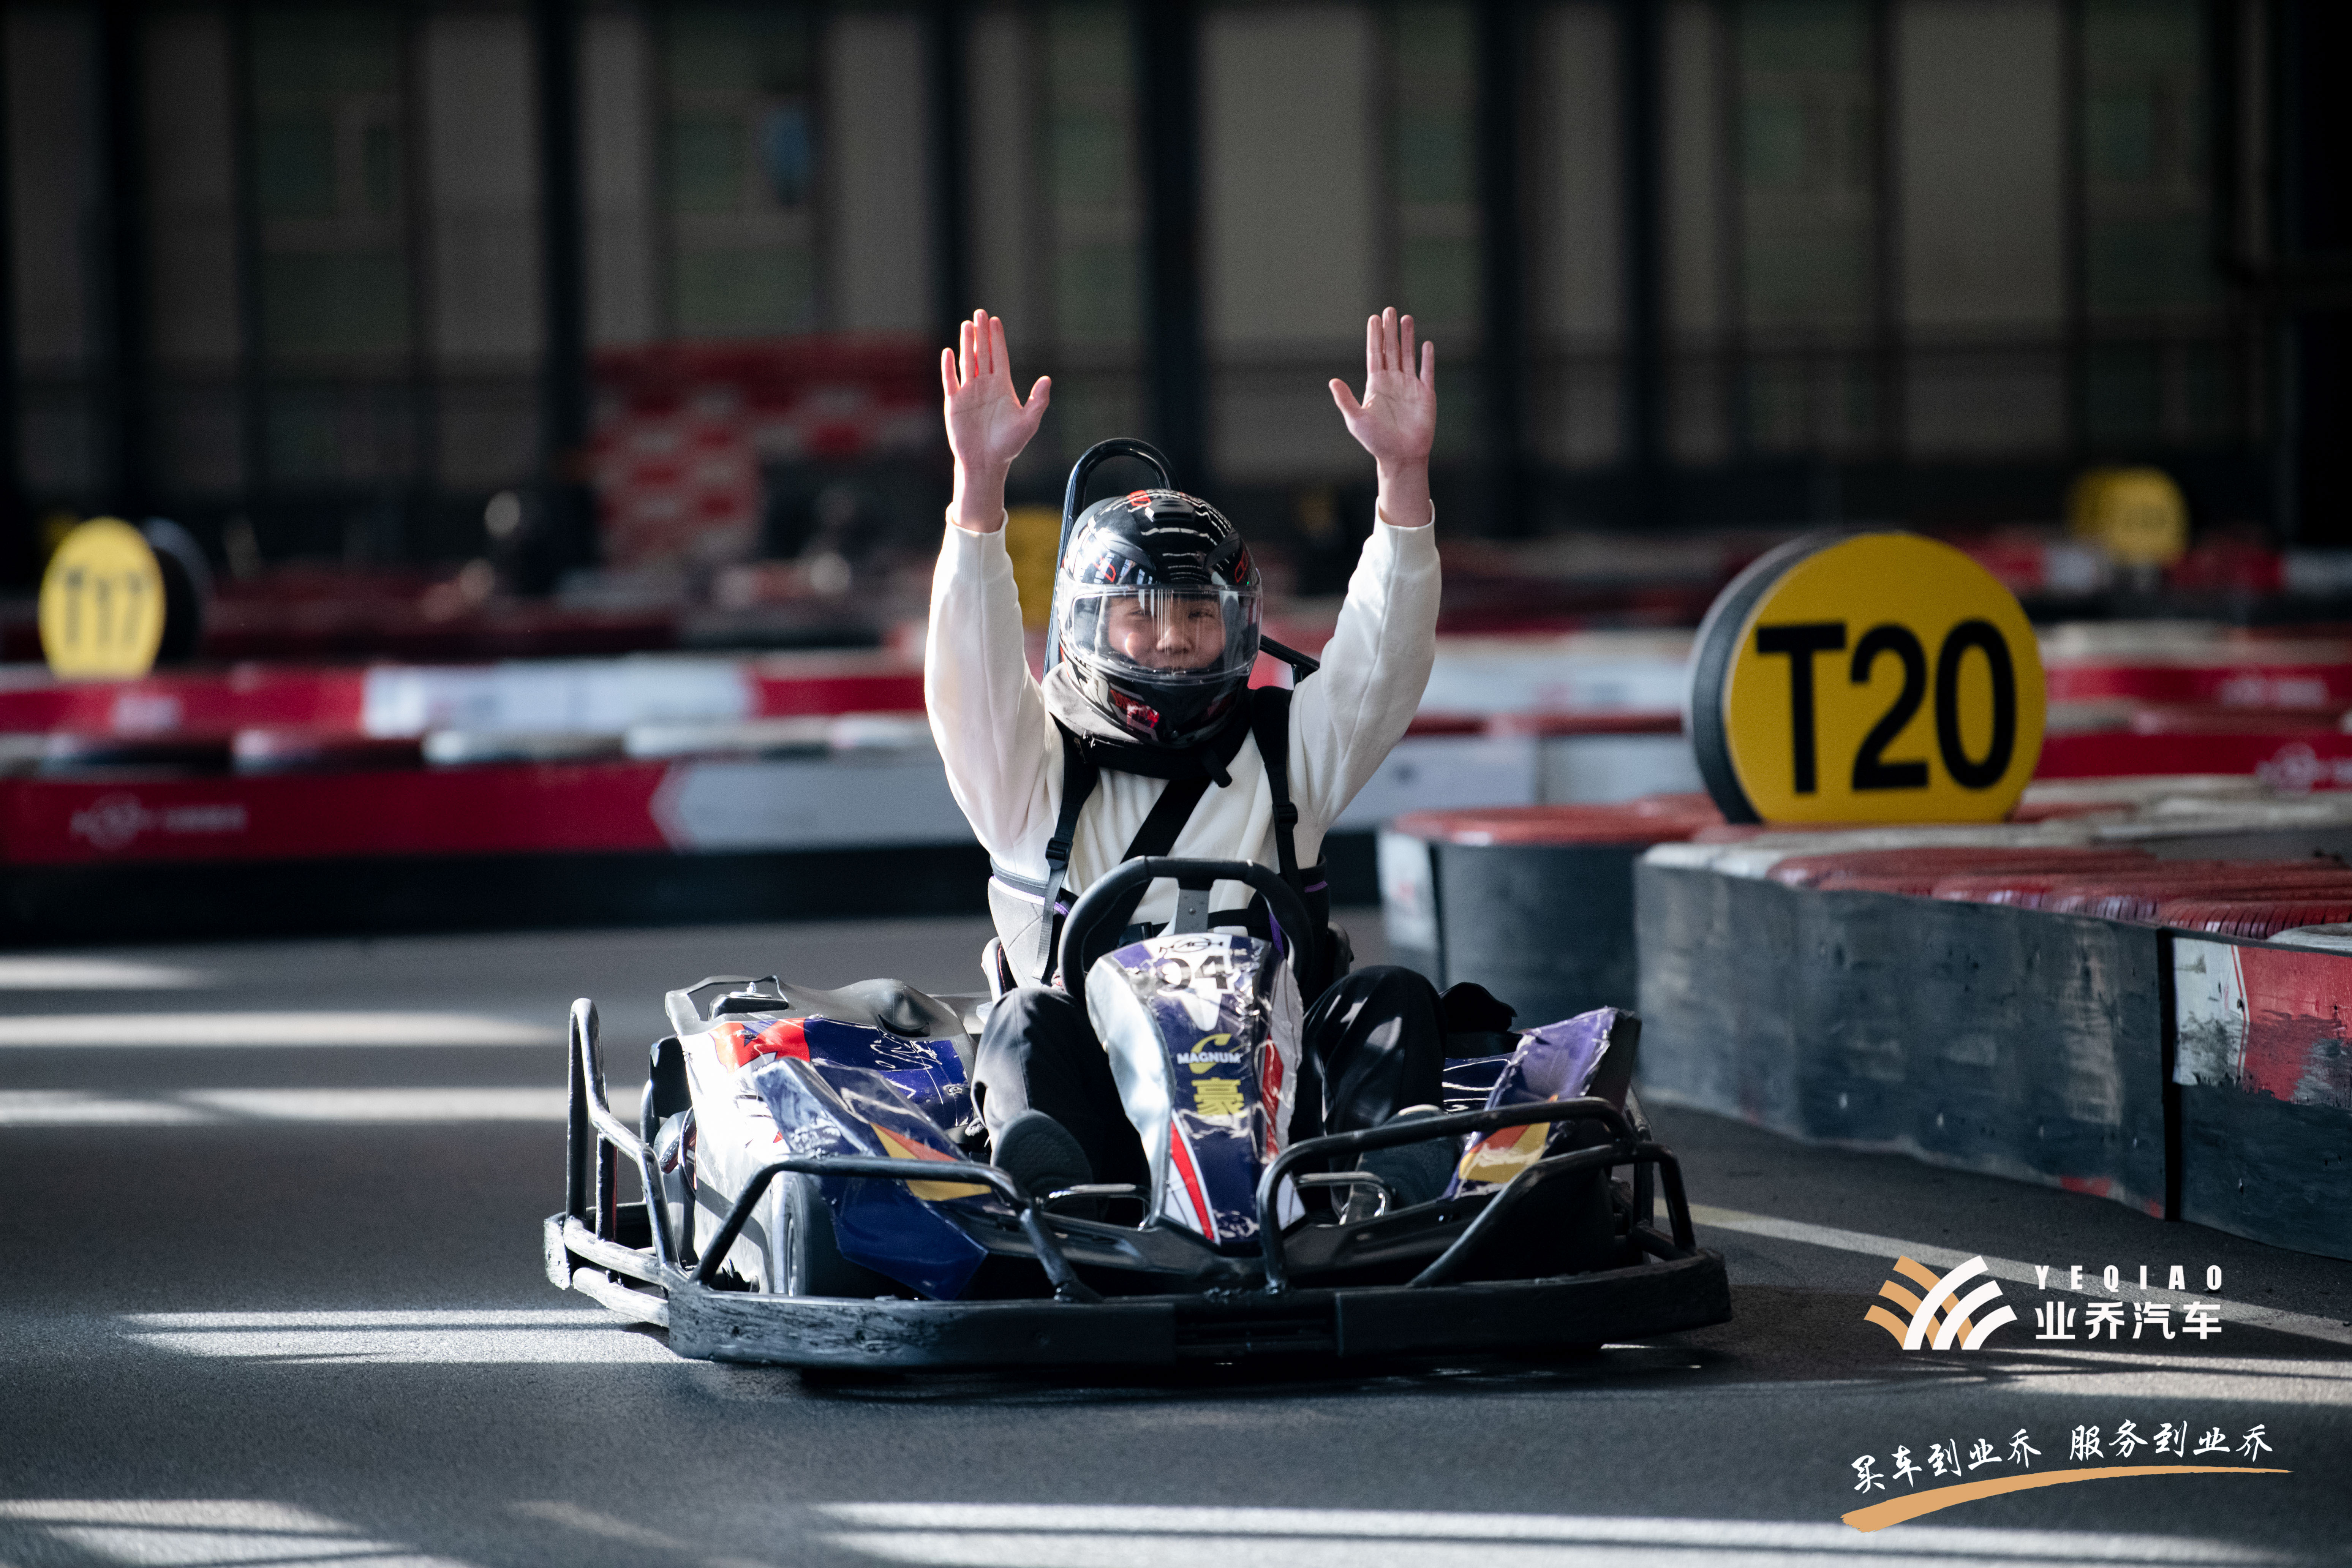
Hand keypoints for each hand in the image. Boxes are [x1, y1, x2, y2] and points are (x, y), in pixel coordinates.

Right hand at [942, 309, 1049, 532]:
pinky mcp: (954, 403)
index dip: (997, 338)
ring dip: (966, 344)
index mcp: (1002, 387)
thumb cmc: (1009, 445)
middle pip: (983, 353)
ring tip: (967, 325)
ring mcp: (968, 393)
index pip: (999, 356)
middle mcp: (984, 386)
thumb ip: (1038, 400)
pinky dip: (949, 367)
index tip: (995, 320)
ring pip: (967, 362)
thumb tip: (1047, 378)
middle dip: (981, 333)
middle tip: (980, 313)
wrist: (987, 463)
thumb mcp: (1029, 422)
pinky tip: (949, 352)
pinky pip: (950, 381)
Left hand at [1330, 308, 1434, 523]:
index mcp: (1376, 385)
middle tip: (1389, 310)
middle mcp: (1393, 382)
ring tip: (1406, 318)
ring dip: (1407, 337)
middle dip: (1390, 330)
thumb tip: (1332, 381)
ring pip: (1408, 355)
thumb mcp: (1356, 420)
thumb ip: (1345, 399)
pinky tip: (1426, 343)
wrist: (1400, 456)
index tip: (1374, 318)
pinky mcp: (1425, 394)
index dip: (1374, 337)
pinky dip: (1427, 358)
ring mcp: (1410, 386)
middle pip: (1391, 350)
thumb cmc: (1376, 441)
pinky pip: (1427, 372)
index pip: (1375, 355)